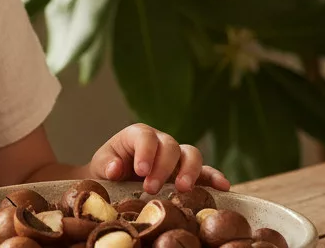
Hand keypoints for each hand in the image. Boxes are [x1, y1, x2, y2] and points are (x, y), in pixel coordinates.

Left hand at [87, 123, 230, 194]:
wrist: (116, 182)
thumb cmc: (109, 169)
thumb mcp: (101, 165)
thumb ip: (106, 164)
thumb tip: (115, 168)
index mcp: (138, 135)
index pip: (145, 136)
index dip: (146, 151)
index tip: (140, 170)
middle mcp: (161, 142)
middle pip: (170, 146)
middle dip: (163, 167)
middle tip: (151, 188)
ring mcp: (177, 157)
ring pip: (191, 154)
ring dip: (189, 171)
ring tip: (182, 189)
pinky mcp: (188, 172)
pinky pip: (205, 171)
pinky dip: (214, 177)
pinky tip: (223, 186)